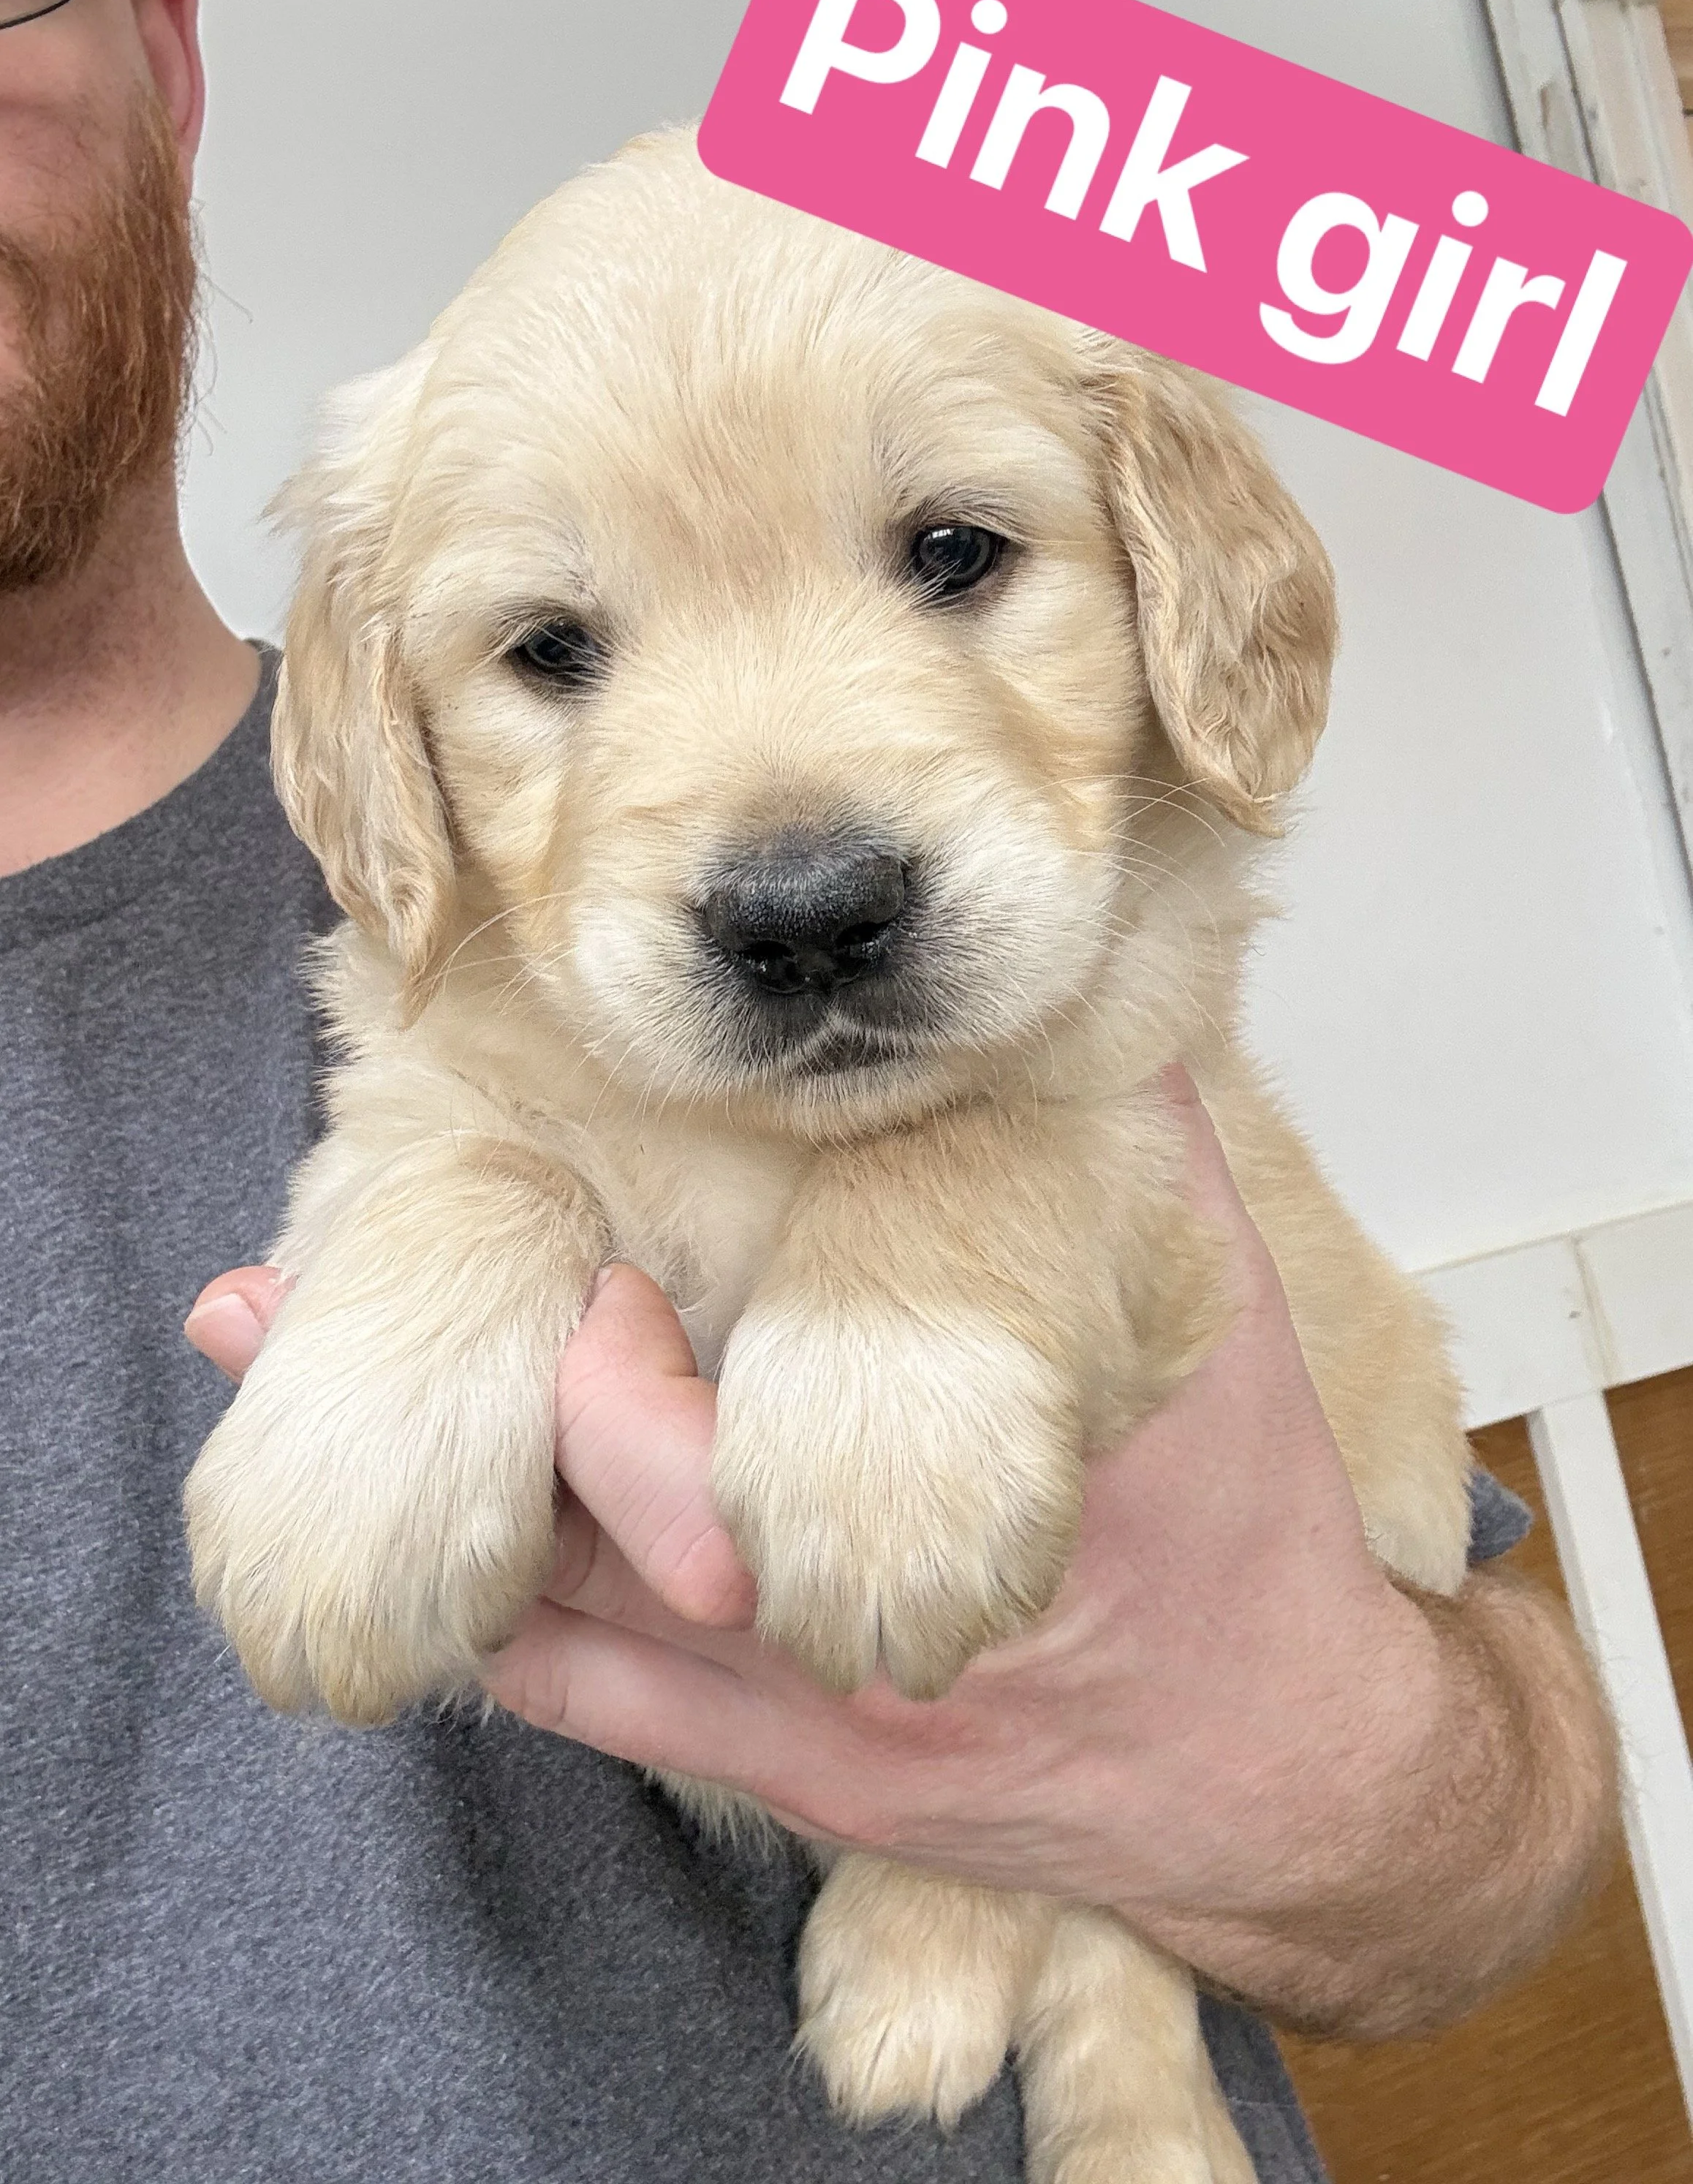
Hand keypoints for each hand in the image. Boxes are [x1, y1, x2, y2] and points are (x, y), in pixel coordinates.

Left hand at [187, 1071, 1614, 2034]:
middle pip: (617, 1551)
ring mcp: (810, 1737)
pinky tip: (400, 1544)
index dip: (615, 1386)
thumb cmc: (1243, 1532)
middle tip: (318, 1291)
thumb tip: (1058, 987)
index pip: (738, 1461)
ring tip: (253, 1343)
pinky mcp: (792, 1787)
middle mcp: (859, 1645)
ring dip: (423, 1491)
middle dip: (492, 1420)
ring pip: (574, 1624)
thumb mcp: (1218, 1318)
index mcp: (962, 1498)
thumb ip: (1139, 1149)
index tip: (558, 1283)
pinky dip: (494, 1620)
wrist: (1287, 1775)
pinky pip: (602, 1710)